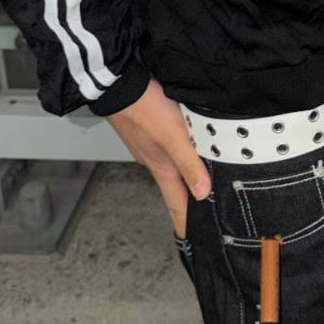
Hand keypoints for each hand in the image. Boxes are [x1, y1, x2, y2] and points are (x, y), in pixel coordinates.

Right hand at [106, 77, 210, 238]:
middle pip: (174, 187)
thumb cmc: (145, 110)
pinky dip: (178, 153)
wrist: (119, 85)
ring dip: (184, 175)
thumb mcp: (175, 138)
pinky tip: (185, 145)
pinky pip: (166, 149)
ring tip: (199, 179)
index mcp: (162, 168)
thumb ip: (189, 164)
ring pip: (170, 166)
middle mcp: (154, 161)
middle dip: (187, 200)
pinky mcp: (147, 130)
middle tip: (202, 210)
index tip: (192, 238)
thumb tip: (204, 193)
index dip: (185, 223)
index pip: (176, 204)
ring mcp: (148, 146)